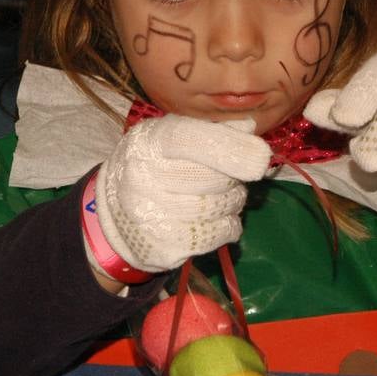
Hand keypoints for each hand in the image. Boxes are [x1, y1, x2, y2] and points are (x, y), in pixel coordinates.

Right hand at [95, 115, 271, 272]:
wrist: (114, 213)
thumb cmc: (154, 167)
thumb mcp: (173, 138)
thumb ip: (210, 131)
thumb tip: (249, 127)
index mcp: (148, 143)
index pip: (190, 140)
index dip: (229, 147)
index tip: (261, 156)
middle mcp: (144, 179)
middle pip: (213, 177)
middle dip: (234, 177)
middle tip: (230, 176)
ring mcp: (151, 217)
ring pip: (220, 207)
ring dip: (233, 201)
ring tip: (221, 196)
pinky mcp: (164, 248)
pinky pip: (218, 234)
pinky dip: (228, 226)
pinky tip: (216, 219)